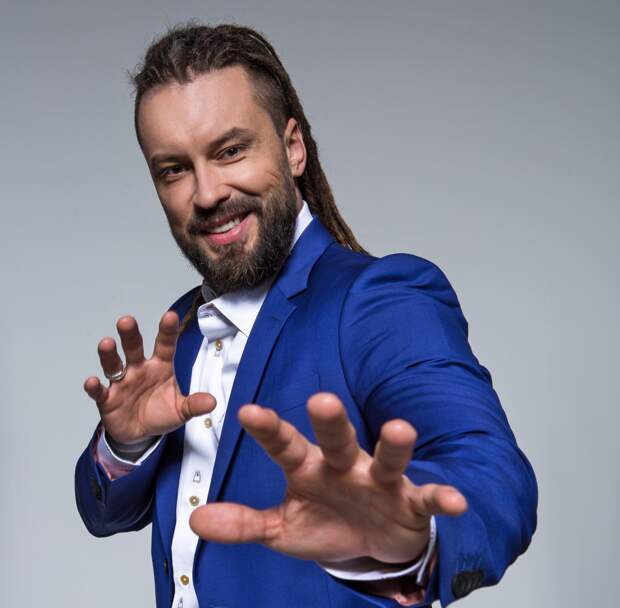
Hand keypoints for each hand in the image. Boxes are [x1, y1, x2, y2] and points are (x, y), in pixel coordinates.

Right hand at [83, 311, 215, 444]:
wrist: (140, 434)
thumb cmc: (160, 413)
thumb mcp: (181, 410)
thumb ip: (194, 405)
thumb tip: (212, 402)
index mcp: (160, 367)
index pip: (164, 345)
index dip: (167, 331)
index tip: (170, 316)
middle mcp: (139, 369)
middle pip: (133, 348)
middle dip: (130, 334)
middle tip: (126, 321)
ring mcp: (121, 382)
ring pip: (113, 364)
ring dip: (109, 354)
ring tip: (107, 343)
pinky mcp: (107, 399)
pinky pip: (99, 392)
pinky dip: (94, 387)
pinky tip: (92, 381)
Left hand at [189, 392, 465, 563]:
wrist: (371, 544)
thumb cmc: (325, 525)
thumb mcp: (281, 529)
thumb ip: (243, 523)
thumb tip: (196, 518)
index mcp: (309, 470)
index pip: (286, 445)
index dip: (268, 430)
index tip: (248, 411)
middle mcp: (345, 466)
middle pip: (336, 439)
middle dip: (330, 420)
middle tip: (321, 400)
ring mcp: (379, 481)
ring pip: (386, 458)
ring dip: (393, 444)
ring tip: (399, 430)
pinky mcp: (409, 501)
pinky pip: (426, 496)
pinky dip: (440, 497)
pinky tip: (454, 500)